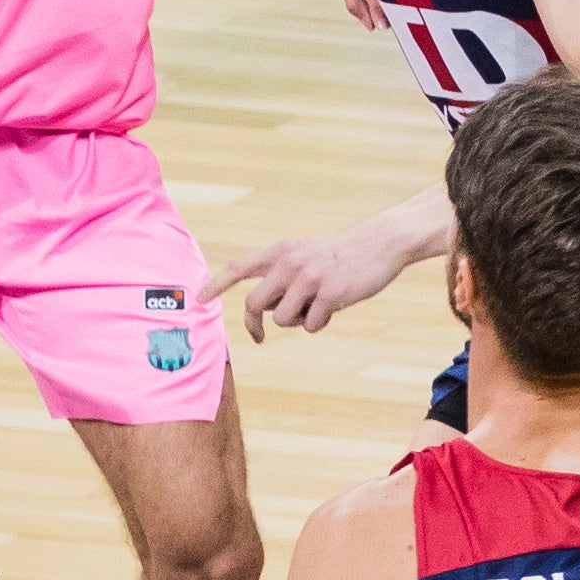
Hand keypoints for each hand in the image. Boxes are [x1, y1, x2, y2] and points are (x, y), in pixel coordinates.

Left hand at [230, 207, 429, 342]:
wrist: (379, 243)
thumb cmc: (340, 254)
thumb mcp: (304, 253)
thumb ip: (280, 274)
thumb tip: (261, 308)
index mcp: (281, 251)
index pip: (239, 267)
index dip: (216, 284)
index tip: (199, 299)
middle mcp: (290, 263)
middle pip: (254, 304)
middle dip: (254, 324)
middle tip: (260, 336)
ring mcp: (309, 278)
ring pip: (282, 320)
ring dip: (296, 322)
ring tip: (316, 307)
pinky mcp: (330, 294)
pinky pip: (311, 325)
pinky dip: (320, 324)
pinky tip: (335, 307)